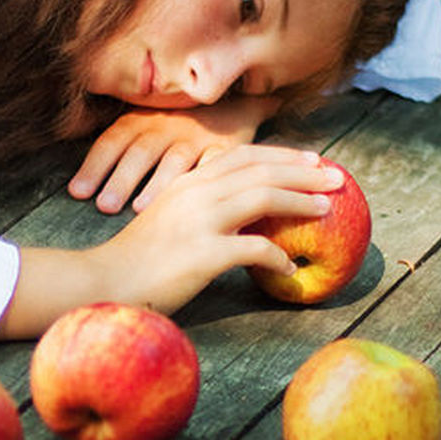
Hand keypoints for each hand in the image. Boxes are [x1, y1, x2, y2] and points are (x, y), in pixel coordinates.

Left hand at [68, 95, 281, 213]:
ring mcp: (197, 136)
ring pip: (175, 159)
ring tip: (141, 210)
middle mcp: (166, 126)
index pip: (112, 142)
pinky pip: (217, 162)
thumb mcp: (145, 123)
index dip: (94, 166)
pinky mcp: (227, 146)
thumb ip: (116, 147)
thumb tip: (75, 183)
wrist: (230, 100)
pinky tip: (195, 198)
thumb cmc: (176, 124)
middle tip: (105, 206)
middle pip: (141, 152)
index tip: (78, 193)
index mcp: (140, 121)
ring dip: (157, 184)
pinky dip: (205, 177)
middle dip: (122, 179)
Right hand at [94, 144, 343, 314]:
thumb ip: (202, 208)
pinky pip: (254, 250)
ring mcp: (199, 221)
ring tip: (327, 211)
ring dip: (300, 202)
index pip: (243, 156)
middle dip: (304, 173)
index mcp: (188, 182)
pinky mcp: (202, 254)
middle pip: (260, 170)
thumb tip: (245, 215)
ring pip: (262, 197)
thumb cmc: (138, 260)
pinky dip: (277, 258)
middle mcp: (195, 192)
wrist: (103, 283)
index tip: (313, 162)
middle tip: (337, 178)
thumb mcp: (170, 219)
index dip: (282, 156)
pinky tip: (290, 269)